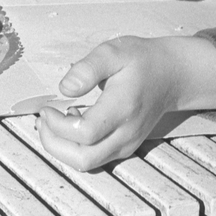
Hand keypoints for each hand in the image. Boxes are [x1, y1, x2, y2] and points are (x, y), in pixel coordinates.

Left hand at [38, 35, 215, 171]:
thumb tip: (65, 88)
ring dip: (61, 148)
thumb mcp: (113, 51)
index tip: (47, 107)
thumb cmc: (141, 60)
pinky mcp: (123, 147)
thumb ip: (88, 68)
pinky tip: (70, 126)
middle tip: (43, 119)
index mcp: (123, 108)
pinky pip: (93, 159)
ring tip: (52, 122)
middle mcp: (126, 133)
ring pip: (87, 164)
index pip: (85, 133)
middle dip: (53, 143)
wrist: (172, 75)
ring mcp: (126, 144)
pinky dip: (74, 149)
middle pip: (83, 159)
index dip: (58, 125)